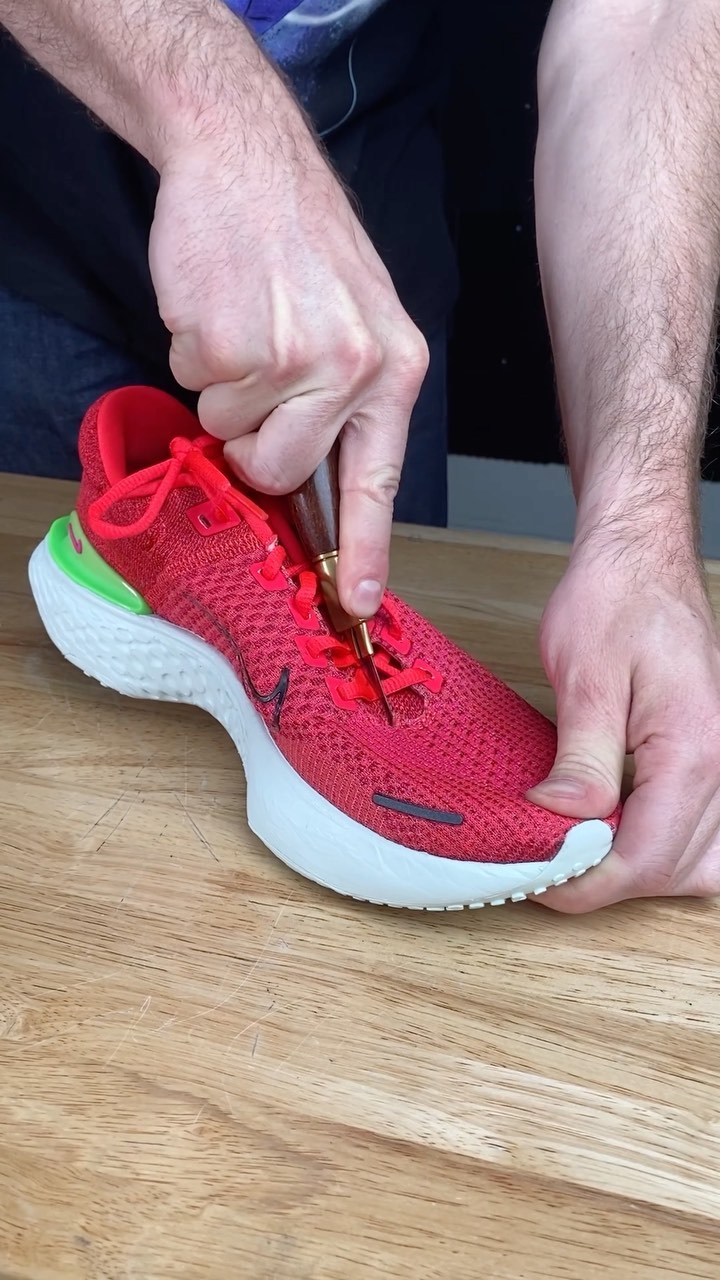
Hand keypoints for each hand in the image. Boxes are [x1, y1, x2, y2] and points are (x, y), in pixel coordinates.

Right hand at [149, 122, 427, 620]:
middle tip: (257, 377)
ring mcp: (289, 358)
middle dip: (251, 442)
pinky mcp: (229, 343)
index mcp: (393, 369)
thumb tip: (313, 488)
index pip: (377, 482)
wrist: (248, 161)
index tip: (354, 605)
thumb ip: (346, 405)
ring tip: (243, 325)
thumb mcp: (360, 320)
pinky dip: (192, 354)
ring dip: (220, 390)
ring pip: (228, 434)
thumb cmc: (300, 245)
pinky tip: (219, 306)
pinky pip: (192, 387)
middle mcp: (351, 369)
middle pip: (279, 473)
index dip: (362, 551)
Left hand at [527, 541, 719, 911]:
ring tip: (582, 859)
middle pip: (673, 869)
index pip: (644, 857)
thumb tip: (564, 821)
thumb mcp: (586, 674)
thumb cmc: (616, 599)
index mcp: (692, 750)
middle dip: (608, 883)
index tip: (539, 884)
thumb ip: (584, 757)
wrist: (642, 558)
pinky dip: (669, 851)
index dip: (586, 884)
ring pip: (698, 861)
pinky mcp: (714, 756)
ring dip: (642, 874)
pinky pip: (708, 832)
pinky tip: (624, 840)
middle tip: (546, 872)